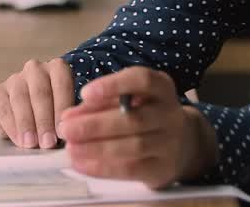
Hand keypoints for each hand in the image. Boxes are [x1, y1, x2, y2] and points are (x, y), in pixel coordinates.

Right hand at [0, 57, 73, 149]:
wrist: (27, 116)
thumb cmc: (52, 113)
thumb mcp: (62, 112)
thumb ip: (65, 118)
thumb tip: (66, 133)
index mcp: (57, 68)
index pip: (62, 84)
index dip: (62, 108)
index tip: (63, 129)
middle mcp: (35, 69)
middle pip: (40, 93)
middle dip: (44, 120)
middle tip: (47, 142)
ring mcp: (14, 79)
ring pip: (20, 99)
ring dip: (27, 124)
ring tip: (32, 143)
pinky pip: (3, 109)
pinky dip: (11, 126)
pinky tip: (18, 139)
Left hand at [59, 66, 218, 188]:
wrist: (183, 143)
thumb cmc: (147, 114)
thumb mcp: (131, 100)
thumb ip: (101, 104)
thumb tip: (70, 116)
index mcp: (162, 87)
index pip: (142, 80)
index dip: (113, 86)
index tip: (85, 93)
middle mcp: (170, 114)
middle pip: (133, 118)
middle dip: (95, 124)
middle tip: (66, 128)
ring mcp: (169, 143)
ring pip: (132, 146)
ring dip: (96, 148)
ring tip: (70, 148)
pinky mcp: (162, 169)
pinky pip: (131, 169)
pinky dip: (102, 167)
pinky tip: (81, 163)